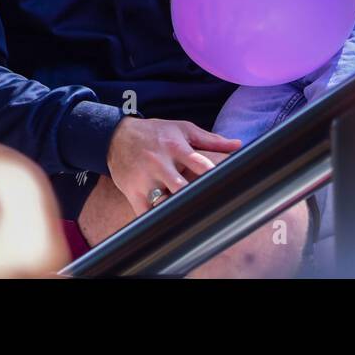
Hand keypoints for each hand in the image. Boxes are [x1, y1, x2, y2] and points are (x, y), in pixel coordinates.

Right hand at [106, 117, 241, 213]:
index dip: (213, 176)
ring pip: (163, 203)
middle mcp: (159, 163)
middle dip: (194, 199)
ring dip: (176, 211)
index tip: (226, 188)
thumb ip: (210, 140)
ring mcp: (145, 179)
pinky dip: (158, 221)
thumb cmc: (155, 133)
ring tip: (192, 221)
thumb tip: (239, 144)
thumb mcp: (182, 129)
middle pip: (180, 188)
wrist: (116, 136)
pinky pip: (146, 214)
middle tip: (210, 209)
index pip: (199, 163)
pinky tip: (170, 225)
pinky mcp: (132, 192)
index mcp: (175, 147)